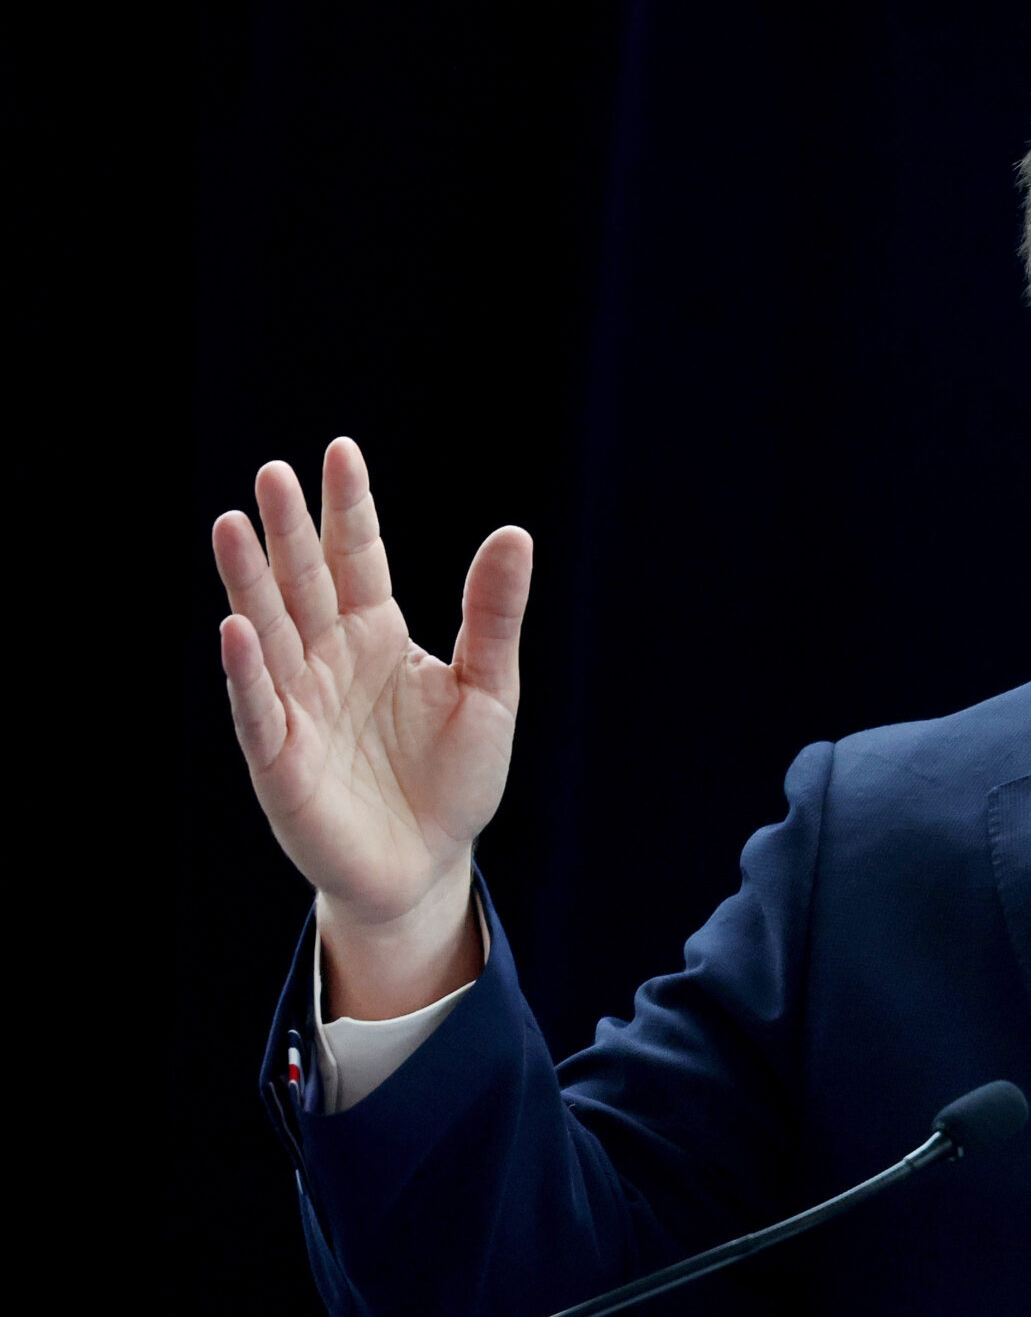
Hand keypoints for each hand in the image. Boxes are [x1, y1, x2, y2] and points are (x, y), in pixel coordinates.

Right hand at [213, 438, 529, 1014]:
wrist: (429, 864)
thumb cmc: (455, 777)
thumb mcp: (490, 689)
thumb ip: (492, 615)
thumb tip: (514, 532)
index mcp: (378, 635)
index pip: (358, 558)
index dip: (347, 509)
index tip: (338, 451)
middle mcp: (328, 660)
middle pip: (304, 583)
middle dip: (287, 531)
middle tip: (271, 474)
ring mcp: (299, 705)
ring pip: (269, 632)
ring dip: (249, 583)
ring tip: (230, 525)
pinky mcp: (281, 759)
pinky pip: (259, 708)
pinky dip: (246, 670)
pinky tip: (234, 629)